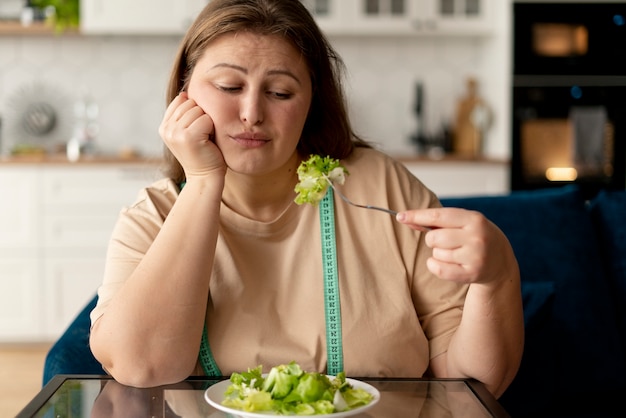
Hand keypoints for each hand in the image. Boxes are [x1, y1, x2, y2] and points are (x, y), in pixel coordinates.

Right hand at [159, 92, 225, 179]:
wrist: (205, 177)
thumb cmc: (203, 154)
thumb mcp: (188, 132)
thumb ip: (184, 115)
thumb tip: (184, 93)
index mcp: (164, 127)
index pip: (180, 101)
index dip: (194, 112)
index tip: (197, 129)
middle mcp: (166, 129)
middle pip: (190, 103)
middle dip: (201, 116)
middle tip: (202, 136)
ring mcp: (175, 133)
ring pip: (198, 110)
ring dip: (207, 122)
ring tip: (205, 138)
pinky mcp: (187, 137)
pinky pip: (205, 119)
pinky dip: (211, 128)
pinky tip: (208, 141)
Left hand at [396, 207, 512, 285]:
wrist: (500, 261)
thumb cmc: (474, 237)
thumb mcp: (462, 223)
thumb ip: (436, 221)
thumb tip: (405, 218)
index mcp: (474, 219)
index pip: (438, 215)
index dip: (417, 216)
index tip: (400, 216)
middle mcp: (476, 237)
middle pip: (433, 238)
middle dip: (432, 240)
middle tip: (446, 241)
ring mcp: (475, 257)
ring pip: (436, 254)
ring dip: (438, 254)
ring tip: (455, 253)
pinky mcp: (471, 274)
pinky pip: (438, 269)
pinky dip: (436, 265)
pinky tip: (448, 263)